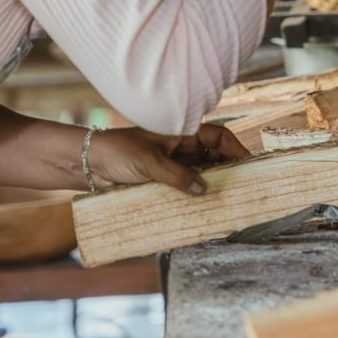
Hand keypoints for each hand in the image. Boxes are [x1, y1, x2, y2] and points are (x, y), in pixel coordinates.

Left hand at [86, 124, 250, 194]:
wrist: (89, 163)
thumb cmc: (119, 152)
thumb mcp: (150, 163)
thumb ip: (178, 176)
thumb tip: (204, 190)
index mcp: (182, 132)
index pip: (218, 136)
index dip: (235, 148)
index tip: (248, 163)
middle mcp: (181, 146)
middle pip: (213, 155)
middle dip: (227, 168)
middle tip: (241, 185)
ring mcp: (173, 162)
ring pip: (201, 172)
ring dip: (211, 183)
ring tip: (225, 198)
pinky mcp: (163, 178)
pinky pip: (185, 185)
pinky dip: (195, 193)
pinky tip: (202, 205)